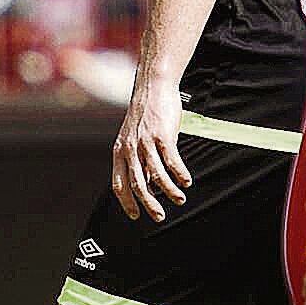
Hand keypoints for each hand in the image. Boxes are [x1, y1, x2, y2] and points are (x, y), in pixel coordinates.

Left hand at [109, 84, 188, 222]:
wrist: (152, 88)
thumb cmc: (145, 115)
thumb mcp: (134, 139)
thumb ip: (138, 161)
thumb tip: (146, 185)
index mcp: (120, 151)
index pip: (119, 183)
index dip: (126, 202)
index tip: (135, 215)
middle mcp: (130, 148)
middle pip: (137, 184)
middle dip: (148, 204)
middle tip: (159, 216)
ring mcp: (145, 142)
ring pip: (156, 175)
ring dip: (169, 191)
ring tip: (179, 199)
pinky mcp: (162, 135)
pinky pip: (171, 160)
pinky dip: (179, 174)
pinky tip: (186, 181)